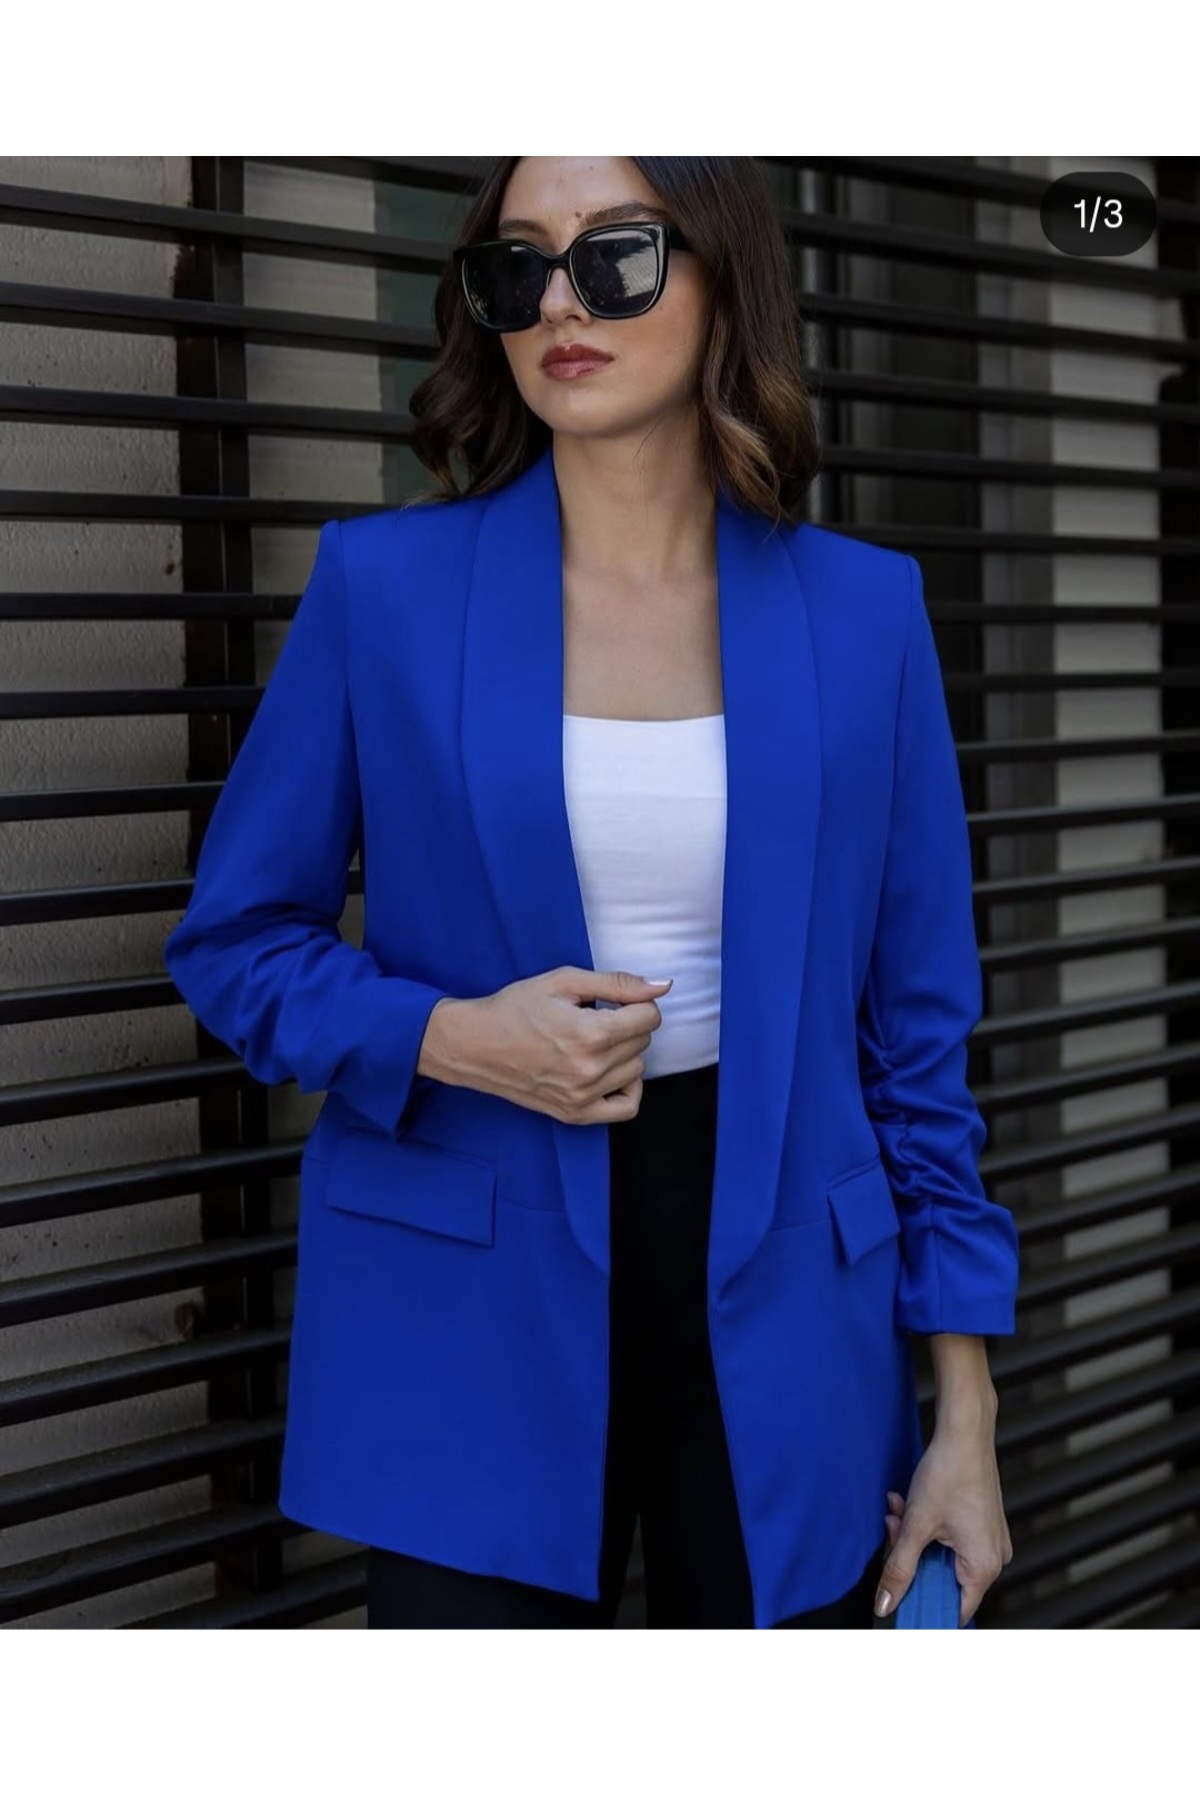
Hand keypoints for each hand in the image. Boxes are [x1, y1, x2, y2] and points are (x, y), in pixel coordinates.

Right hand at [424, 967, 672, 1123]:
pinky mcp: (575, 1114)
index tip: (615, 1000)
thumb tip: (663, 986)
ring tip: (592, 1041)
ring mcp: (583, 1096)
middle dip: (628, 1024)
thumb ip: (618, 983)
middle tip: (596, 1017)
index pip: (649, 1017)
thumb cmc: (515, 1008)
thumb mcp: (564, 982)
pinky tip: (609, 1070)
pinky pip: (626, 1107)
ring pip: (637, 1070)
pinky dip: (627, 1087)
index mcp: (591, 1033)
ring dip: (624, 1052)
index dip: (637, 1002)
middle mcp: (591, 1069)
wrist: (474, 1045)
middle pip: (643, 1042)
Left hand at [876, 1417, 1013, 1626]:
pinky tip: (909, 1504)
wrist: (965, 1431)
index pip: (954, 1610)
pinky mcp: (980, 1523)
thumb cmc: (951, 1472)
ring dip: (915, 1537)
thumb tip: (886, 1604)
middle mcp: (993, 1556)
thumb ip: (899, 1569)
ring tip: (899, 1511)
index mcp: (984, 1566)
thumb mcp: (917, 1525)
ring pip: (941, 1554)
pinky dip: (927, 1525)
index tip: (899, 1603)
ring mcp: (988, 1539)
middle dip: (911, 1557)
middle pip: (942, 1577)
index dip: (923, 1607)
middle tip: (893, 1533)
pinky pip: (949, 1537)